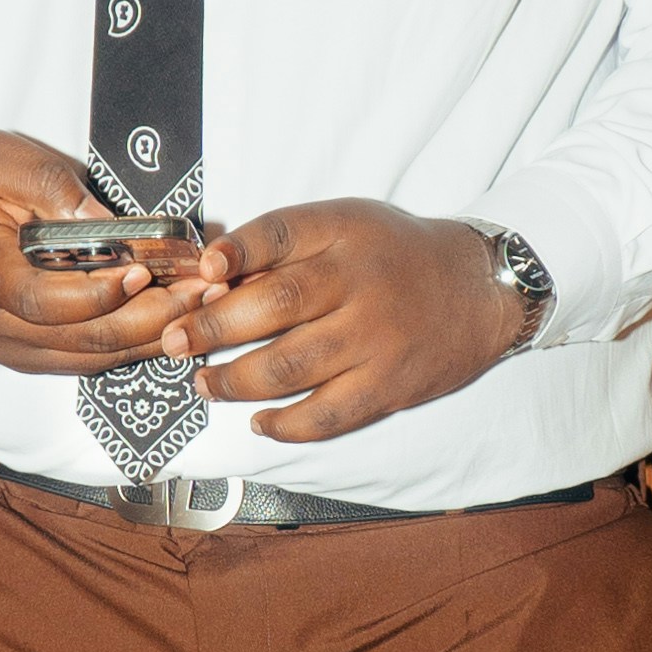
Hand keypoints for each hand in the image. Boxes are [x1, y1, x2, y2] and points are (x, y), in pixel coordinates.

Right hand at [0, 132, 223, 376]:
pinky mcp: (34, 360)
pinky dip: (138, 345)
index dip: (96, 293)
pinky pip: (92, 362)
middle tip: (204, 288)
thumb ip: (43, 181)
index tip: (141, 268)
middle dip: (153, 316)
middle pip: (84, 340)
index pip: (43, 300)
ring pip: (95, 358)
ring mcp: (17, 352)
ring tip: (205, 304)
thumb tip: (104, 219)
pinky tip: (176, 319)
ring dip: (156, 335)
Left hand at [167, 200, 522, 441]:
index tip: (203, 269)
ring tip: (205, 382)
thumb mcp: (346, 226)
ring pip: (288, 367)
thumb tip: (209, 275)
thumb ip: (283, 246)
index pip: (280, 233)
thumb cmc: (395, 256)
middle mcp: (360, 284)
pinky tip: (260, 422)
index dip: (236, 251)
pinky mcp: (389, 386)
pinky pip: (326, 415)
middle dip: (212, 327)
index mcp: (345, 234)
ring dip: (233, 380)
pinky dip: (285, 425)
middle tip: (173, 342)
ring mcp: (375, 340)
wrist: (478, 290)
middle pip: (274, 305)